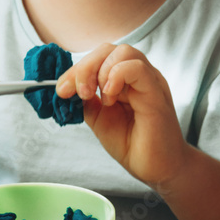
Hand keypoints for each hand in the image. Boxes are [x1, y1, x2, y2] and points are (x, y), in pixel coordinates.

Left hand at [55, 42, 186, 188]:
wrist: (157, 169)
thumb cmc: (132, 144)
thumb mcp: (99, 119)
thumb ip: (87, 100)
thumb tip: (68, 86)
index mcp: (124, 79)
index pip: (98, 58)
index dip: (76, 70)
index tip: (61, 90)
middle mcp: (138, 75)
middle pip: (108, 50)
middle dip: (85, 67)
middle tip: (77, 92)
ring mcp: (149, 80)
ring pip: (124, 52)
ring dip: (100, 71)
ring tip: (97, 97)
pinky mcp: (156, 91)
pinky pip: (137, 68)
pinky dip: (117, 76)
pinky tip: (110, 96)